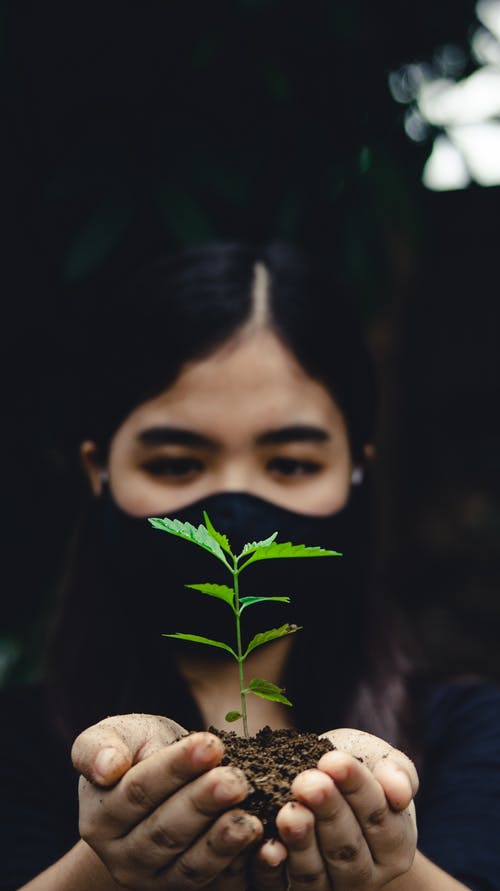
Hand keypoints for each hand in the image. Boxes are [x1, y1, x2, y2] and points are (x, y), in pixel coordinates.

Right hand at [72, 713, 262, 889]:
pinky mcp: (183, 890)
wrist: (154, 785)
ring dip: (222, 841)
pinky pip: (211, 882)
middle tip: (236, 781)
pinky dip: (236, 864)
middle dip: (203, 803)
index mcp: (99, 817)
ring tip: (250, 818)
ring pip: (189, 864)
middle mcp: (122, 857)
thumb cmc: (135, 750)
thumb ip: (99, 747)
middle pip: (164, 831)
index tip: (211, 744)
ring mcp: (153, 879)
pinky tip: (260, 841)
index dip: (175, 768)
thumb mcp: (114, 735)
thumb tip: (108, 767)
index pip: (138, 792)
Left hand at [253, 728, 417, 890]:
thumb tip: (400, 793)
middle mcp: (365, 875)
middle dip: (327, 813)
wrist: (323, 790)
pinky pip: (281, 887)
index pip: (379, 818)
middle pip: (348, 848)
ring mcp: (329, 888)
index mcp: (395, 846)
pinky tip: (267, 846)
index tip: (334, 760)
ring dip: (301, 842)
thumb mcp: (379, 761)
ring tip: (289, 812)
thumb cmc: (354, 773)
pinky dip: (271, 870)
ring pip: (315, 873)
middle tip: (307, 782)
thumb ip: (398, 772)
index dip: (357, 789)